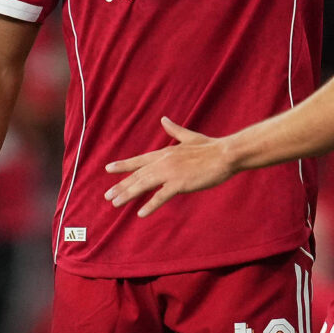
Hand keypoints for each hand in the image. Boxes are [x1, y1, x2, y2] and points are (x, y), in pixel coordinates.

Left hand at [103, 118, 235, 216]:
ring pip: (143, 185)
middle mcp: (163, 161)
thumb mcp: (190, 137)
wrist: (226, 154)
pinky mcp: (179, 183)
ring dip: (128, 195)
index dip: (123, 165)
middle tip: (107, 195)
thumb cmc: (211, 147)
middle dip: (121, 185)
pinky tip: (140, 213)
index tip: (108, 169)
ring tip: (115, 204)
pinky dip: (150, 205)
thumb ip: (175, 130)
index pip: (139, 160)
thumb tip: (164, 119)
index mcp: (165, 152)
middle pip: (137, 175)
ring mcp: (170, 172)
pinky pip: (161, 196)